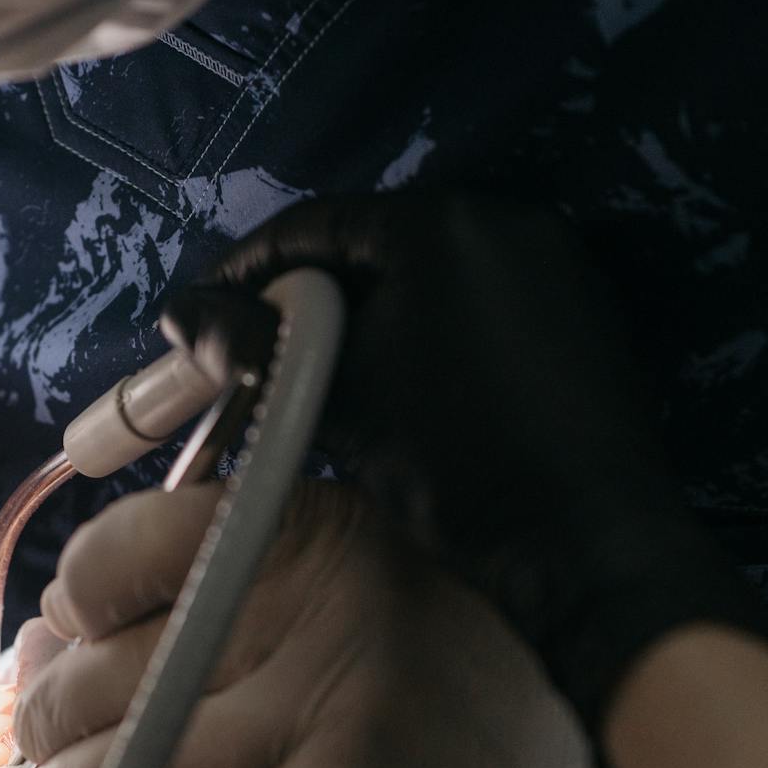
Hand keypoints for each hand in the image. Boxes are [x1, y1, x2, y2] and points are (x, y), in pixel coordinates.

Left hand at [15, 481, 651, 767]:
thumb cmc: (429, 680)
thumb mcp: (347, 586)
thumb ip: (215, 585)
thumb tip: (48, 631)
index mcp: (320, 529)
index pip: (128, 549)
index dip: (81, 598)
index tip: (81, 629)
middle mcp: (324, 606)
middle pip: (115, 666)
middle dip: (58, 711)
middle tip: (47, 733)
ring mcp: (329, 714)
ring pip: (132, 760)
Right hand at [164, 194, 767, 734]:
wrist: (586, 547)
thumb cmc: (455, 466)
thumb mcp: (338, 399)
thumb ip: (254, 345)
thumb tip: (181, 314)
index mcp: (442, 223)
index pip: (313, 226)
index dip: (247, 271)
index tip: (203, 317)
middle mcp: (507, 220)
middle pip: (374, 244)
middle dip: (309, 296)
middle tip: (256, 350)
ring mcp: (555, 265)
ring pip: (429, 276)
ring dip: (371, 315)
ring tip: (321, 375)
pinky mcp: (582, 313)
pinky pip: (481, 303)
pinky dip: (431, 331)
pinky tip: (402, 384)